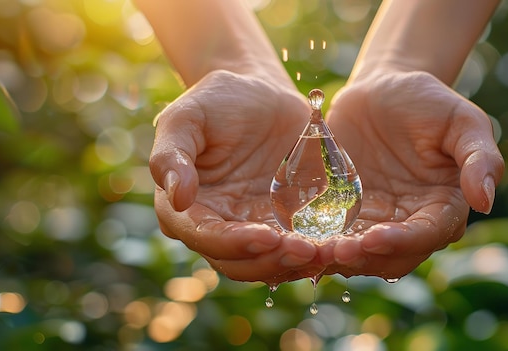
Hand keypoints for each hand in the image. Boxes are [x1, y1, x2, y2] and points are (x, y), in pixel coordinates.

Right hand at [149, 70, 324, 283]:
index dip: (232, 243)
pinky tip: (335, 245)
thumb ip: (172, 154)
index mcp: (185, 206)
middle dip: (269, 261)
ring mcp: (250, 227)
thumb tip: (176, 197)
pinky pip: (294, 245)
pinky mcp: (282, 222)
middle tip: (305, 251)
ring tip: (324, 253)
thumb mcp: (187, 117)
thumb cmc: (217, 100)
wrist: (260, 93)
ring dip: (293, 263)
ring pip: (267, 262)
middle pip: (237, 261)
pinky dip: (312, 251)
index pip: (203, 235)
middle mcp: (216, 224)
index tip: (265, 237)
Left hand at [321, 71, 504, 278]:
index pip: (428, 234)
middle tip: (336, 253)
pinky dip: (317, 242)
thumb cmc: (428, 101)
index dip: (404, 241)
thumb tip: (486, 201)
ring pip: (360, 254)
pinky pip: (331, 235)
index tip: (376, 238)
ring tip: (313, 252)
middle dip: (365, 258)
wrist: (382, 88)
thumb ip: (480, 157)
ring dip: (338, 258)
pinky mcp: (344, 213)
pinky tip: (295, 240)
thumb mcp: (461, 120)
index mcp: (443, 206)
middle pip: (392, 255)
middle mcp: (410, 222)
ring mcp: (375, 221)